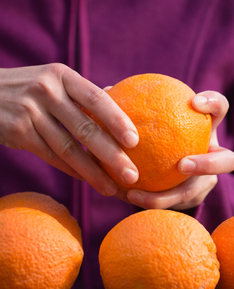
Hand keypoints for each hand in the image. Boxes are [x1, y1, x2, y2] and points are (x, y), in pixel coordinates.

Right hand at [0, 64, 138, 195]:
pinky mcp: (18, 132)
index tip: (135, 142)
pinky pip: (51, 156)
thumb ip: (83, 92)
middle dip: (112, 155)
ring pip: (68, 149)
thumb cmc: (32, 89)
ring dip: (93, 172)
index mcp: (63, 76)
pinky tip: (88, 180)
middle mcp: (47, 91)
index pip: (97, 98)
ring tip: (112, 189)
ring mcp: (30, 112)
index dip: (117, 121)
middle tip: (132, 175)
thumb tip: (117, 95)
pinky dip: (72, 170)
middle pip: (86, 128)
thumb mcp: (55, 80)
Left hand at [125, 91, 233, 209]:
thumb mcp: (145, 118)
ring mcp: (204, 180)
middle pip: (227, 161)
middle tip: (182, 165)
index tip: (194, 101)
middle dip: (208, 164)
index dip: (214, 104)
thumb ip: (131, 107)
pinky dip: (149, 201)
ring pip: (195, 192)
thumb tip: (108, 89)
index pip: (219, 109)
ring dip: (167, 196)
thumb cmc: (154, 134)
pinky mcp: (191, 199)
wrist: (162, 165)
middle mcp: (211, 155)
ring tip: (134, 194)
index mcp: (204, 129)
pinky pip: (172, 204)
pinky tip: (124, 195)